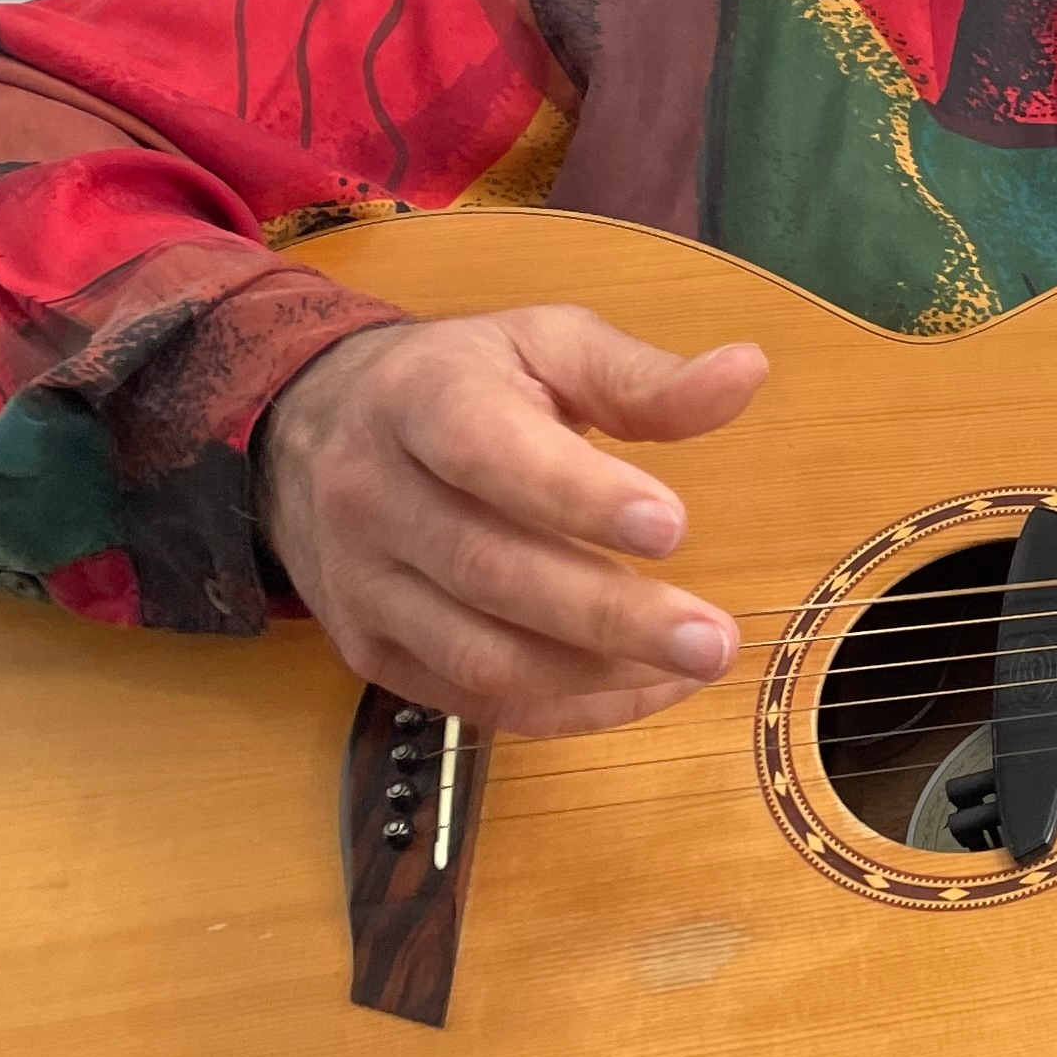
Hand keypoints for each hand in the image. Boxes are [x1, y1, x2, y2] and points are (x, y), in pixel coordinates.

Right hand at [256, 308, 769, 735]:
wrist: (311, 434)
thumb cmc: (459, 384)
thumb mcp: (544, 346)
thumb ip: (640, 376)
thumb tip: (745, 374)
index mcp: (418, 401)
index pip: (486, 453)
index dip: (576, 495)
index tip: (672, 525)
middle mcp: (374, 497)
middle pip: (490, 571)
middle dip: (611, 615)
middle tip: (712, 639)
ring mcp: (365, 584)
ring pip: (480, 654)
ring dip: (597, 675)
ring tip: (694, 668)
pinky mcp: (373, 650)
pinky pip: (476, 701)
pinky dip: (568, 709)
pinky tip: (644, 690)